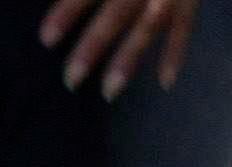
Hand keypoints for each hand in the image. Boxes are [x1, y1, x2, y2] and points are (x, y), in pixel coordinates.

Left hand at [30, 0, 183, 80]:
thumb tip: (58, 2)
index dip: (67, 11)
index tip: (45, 39)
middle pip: (117, 12)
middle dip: (94, 46)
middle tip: (70, 80)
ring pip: (149, 26)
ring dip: (129, 60)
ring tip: (108, 92)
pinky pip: (186, 24)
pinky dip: (176, 52)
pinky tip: (165, 82)